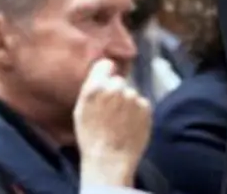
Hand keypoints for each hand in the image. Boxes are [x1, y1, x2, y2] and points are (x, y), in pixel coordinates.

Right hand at [73, 59, 150, 187]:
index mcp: (95, 88)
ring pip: (131, 94)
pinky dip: (138, 113)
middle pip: (119, 81)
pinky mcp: (145, 108)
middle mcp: (115, 89)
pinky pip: (142, 104)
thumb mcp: (81, 110)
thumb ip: (91, 89)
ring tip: (121, 122)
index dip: (107, 73)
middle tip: (112, 110)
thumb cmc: (91, 138)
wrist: (109, 160)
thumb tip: (102, 73)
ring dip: (128, 104)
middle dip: (116, 91)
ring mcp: (132, 98)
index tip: (107, 81)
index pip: (106, 65)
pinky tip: (130, 126)